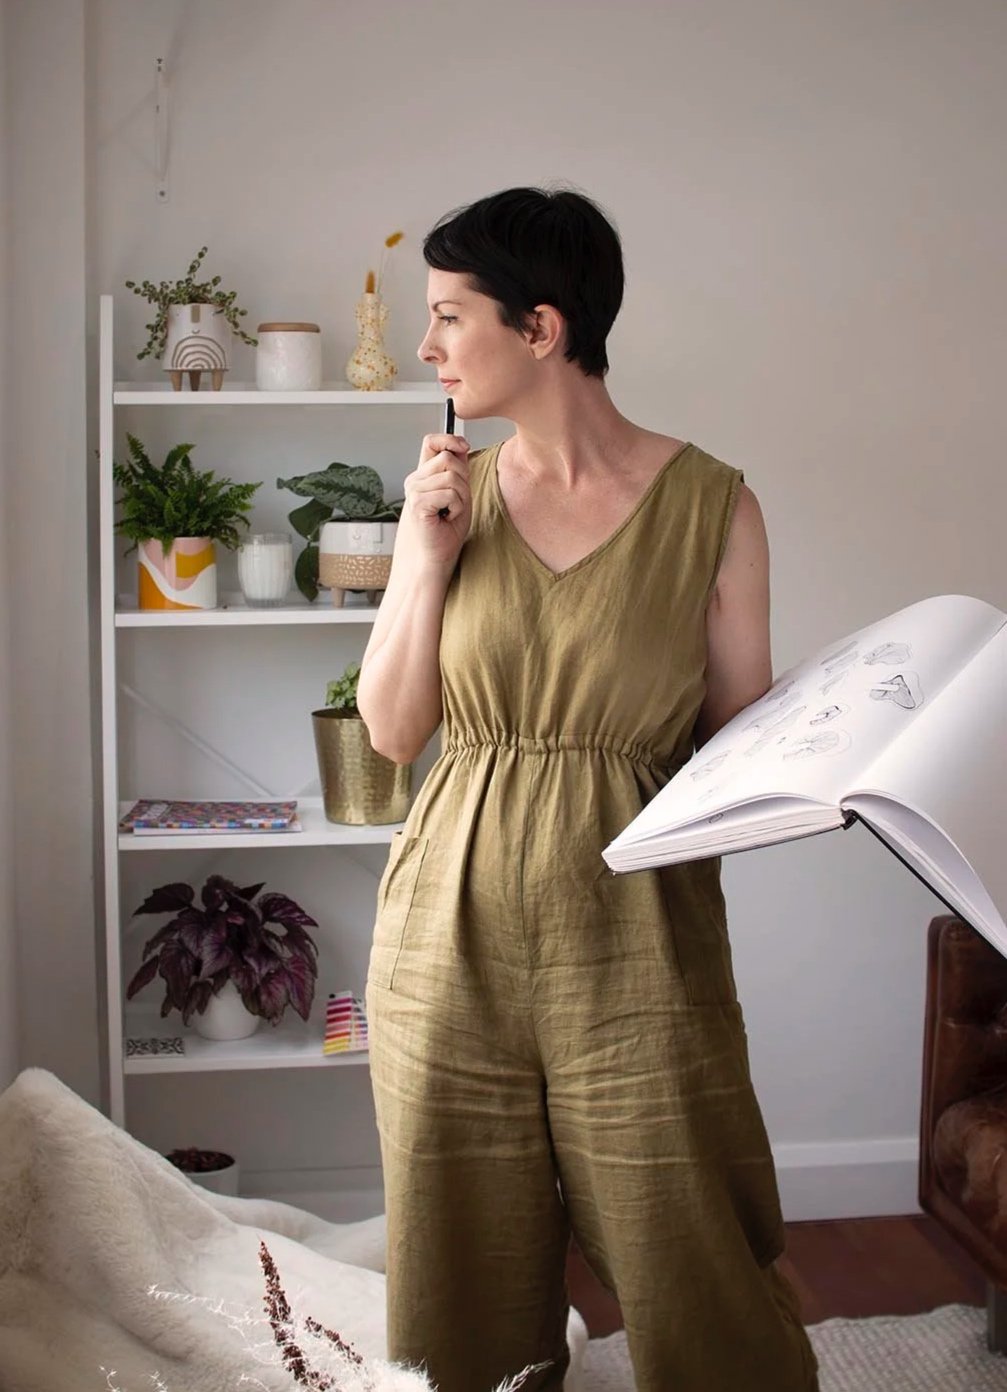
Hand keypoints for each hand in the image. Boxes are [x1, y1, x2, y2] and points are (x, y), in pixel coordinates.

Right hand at [401, 433, 471, 570]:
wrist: (435, 558)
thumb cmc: (446, 531)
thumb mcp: (459, 493)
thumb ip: (458, 470)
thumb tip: (461, 445)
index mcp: (423, 475)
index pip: (431, 442)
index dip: (449, 439)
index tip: (464, 446)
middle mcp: (415, 480)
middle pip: (448, 459)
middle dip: (463, 480)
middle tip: (456, 502)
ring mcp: (413, 491)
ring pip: (452, 477)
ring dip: (461, 498)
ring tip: (450, 512)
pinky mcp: (418, 503)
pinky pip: (450, 494)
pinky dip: (457, 508)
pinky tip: (447, 518)